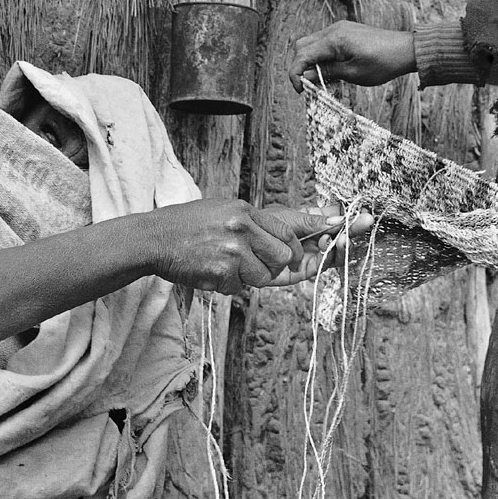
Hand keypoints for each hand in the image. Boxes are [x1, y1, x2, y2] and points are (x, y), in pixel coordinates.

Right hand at [149, 199, 358, 295]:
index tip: (344, 228)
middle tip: (250, 257)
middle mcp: (242, 227)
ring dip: (251, 275)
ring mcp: (232, 252)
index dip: (318, 229)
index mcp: (245, 210)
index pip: (290, 223)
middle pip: (284, 255)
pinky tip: (211, 269)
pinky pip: (242, 287)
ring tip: (224, 261)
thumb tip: (300, 225)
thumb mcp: (225, 210)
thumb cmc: (189, 225)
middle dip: (277, 263)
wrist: (153, 239)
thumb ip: (260, 221)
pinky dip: (230, 284)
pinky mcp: (221, 274)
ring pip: (266, 275)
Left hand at [268, 204, 373, 284]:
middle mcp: (316, 237)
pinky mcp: (309, 269)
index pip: (336, 217)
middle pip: (341, 234)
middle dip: (353, 228)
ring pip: (337, 250)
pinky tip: (336, 244)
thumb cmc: (265, 226)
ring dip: (345, 242)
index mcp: (312, 220)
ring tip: (345, 235)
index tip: (363, 212)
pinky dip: (334, 254)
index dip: (350, 215)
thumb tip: (339, 218)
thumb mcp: (290, 218)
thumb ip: (314, 221)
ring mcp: (314, 253)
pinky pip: (327, 263)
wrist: (247, 245)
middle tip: (365, 221)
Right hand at [288, 21, 415, 91]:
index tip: (301, 90)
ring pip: (311, 43)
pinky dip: (320, 56)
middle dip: (300, 66)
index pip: (302, 55)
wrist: (407, 50)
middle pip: (301, 46)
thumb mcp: (353, 74)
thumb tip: (305, 77)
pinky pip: (323, 42)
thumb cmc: (383, 63)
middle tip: (309, 85)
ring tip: (321, 79)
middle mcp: (333, 30)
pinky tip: (331, 69)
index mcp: (334, 40)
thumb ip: (326, 73)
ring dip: (310, 61)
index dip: (295, 74)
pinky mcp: (345, 31)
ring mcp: (339, 28)